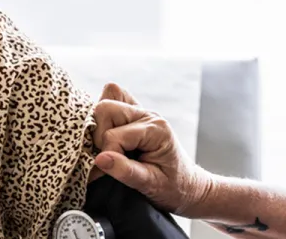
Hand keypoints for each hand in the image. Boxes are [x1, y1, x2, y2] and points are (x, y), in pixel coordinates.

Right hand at [91, 83, 213, 216]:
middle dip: (98, 136)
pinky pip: (114, 98)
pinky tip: (110, 135)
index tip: (108, 173)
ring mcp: (141, 112)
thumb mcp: (150, 184)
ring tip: (109, 148)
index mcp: (155, 129)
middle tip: (108, 157)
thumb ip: (125, 171)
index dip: (107, 156)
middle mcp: (148, 115)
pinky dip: (105, 115)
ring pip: (106, 101)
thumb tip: (99, 159)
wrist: (187, 185)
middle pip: (105, 109)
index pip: (113, 135)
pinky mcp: (134, 114)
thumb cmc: (173, 186)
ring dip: (99, 125)